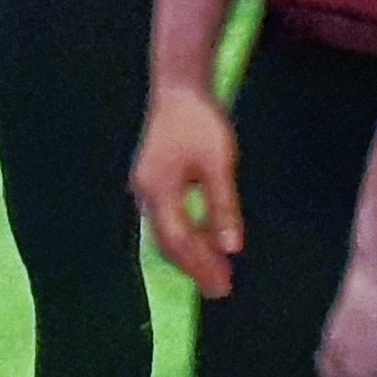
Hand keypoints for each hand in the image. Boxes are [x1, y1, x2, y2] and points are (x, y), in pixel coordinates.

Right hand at [132, 86, 245, 299]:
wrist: (179, 87)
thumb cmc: (201, 122)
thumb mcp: (219, 164)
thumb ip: (222, 207)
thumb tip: (230, 249)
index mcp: (158, 190)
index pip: (178, 241)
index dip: (199, 267)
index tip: (222, 287)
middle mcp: (145, 193)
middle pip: (168, 242)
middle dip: (194, 267)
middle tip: (221, 289)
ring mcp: (146, 186)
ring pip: (166, 232)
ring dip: (191, 253)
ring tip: (217, 271)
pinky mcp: (153, 180)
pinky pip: (167, 218)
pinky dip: (187, 235)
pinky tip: (206, 240)